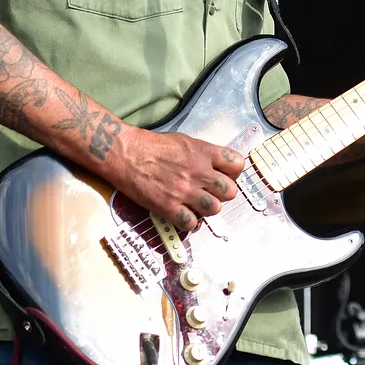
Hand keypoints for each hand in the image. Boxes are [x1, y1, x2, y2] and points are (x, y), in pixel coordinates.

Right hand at [116, 128, 244, 231]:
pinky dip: (189, 221)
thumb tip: (216, 167)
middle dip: (222, 193)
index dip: (233, 172)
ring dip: (207, 208)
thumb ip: (203, 154)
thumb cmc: (153, 145)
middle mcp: (199, 172)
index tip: (226, 176)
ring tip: (197, 204)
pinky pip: (192, 223)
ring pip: (215, 209)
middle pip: (230, 191)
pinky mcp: (169, 206)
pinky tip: (183, 214)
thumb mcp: (185, 141)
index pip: (237, 164)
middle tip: (211, 192)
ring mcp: (185, 191)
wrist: (127, 154)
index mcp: (204, 152)